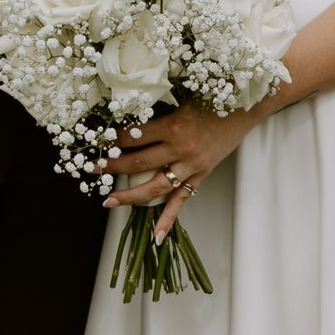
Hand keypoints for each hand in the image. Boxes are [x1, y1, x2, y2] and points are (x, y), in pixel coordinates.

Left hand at [100, 102, 255, 244]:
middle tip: (90, 171)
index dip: (112, 140)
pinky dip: (168, 220)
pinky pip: (181, 201)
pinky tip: (155, 237)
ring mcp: (191, 166)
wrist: (244, 110)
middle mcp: (181, 149)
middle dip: (111, 167)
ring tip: (109, 201)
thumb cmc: (211, 98)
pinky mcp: (200, 176)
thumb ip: (157, 112)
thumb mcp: (180, 100)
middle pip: (138, 163)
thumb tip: (125, 115)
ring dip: (130, 196)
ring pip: (155, 187)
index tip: (96, 141)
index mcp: (173, 126)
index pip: (133, 136)